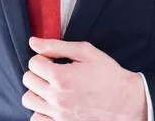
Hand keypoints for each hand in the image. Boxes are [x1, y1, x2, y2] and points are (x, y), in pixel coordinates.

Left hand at [21, 36, 146, 120]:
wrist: (126, 102)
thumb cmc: (108, 74)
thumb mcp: (85, 52)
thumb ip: (56, 46)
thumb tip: (33, 42)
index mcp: (61, 77)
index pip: (33, 63)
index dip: (42, 58)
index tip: (52, 60)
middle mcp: (56, 98)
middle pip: (28, 80)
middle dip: (38, 72)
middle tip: (52, 71)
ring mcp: (58, 115)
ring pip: (28, 100)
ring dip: (36, 90)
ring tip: (51, 86)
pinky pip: (36, 119)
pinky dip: (40, 110)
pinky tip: (53, 103)